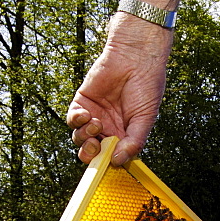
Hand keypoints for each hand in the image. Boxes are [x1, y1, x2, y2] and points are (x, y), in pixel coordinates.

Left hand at [66, 13, 173, 164]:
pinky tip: (87, 114)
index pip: (111, 155)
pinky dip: (76, 120)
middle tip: (95, 148)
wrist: (136, 57)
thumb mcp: (145, 119)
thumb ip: (134, 141)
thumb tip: (119, 161)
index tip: (107, 162)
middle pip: (92, 150)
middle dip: (90, 153)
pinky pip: (72, 119)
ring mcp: (95, 115)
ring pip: (80, 137)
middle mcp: (108, 127)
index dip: (106, 161)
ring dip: (85, 136)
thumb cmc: (146, 86)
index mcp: (124, 134)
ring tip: (97, 124)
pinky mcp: (83, 102)